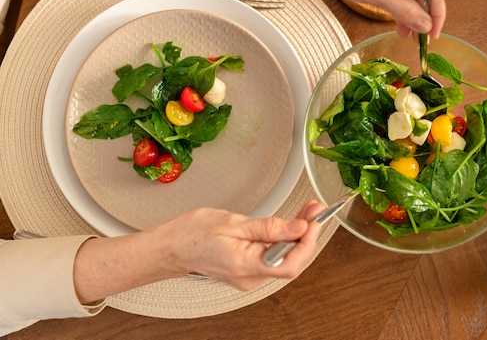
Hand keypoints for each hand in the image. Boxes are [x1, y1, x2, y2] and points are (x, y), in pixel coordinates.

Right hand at [156, 200, 325, 289]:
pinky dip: (285, 240)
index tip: (315, 221)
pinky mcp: (248, 270)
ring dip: (298, 236)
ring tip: (307, 212)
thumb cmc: (193, 234)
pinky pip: (274, 257)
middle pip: (291, 261)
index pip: (289, 263)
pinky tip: (291, 225)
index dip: (307, 243)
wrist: (171, 247)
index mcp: (246, 266)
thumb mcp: (234, 223)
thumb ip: (269, 227)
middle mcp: (250, 277)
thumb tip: (298, 228)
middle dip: (307, 234)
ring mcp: (249, 276)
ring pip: (284, 258)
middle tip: (315, 210)